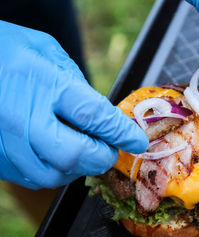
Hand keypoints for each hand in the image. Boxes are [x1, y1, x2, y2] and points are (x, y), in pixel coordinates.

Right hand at [0, 21, 148, 188]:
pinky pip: (32, 178)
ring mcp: (3, 141)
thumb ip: (78, 86)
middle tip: (110, 149)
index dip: (121, 133)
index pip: (93, 116)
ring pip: (52, 175)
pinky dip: (55, 172)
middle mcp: (20, 116)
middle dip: (101, 157)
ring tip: (86, 152)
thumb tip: (105, 117)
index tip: (137, 141)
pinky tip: (59, 156)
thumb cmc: (7, 48)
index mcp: (42, 83)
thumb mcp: (48, 52)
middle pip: (74, 154)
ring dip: (79, 168)